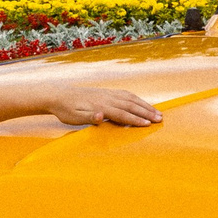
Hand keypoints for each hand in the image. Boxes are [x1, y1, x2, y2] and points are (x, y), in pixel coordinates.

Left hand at [34, 84, 162, 127]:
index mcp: (101, 106)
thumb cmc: (65, 110)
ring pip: (130, 99)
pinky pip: (125, 94)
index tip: (149, 124)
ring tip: (157, 112)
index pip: (122, 114)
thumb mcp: (74, 117)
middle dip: (147, 112)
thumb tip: (101, 116)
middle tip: (160, 119)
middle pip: (131, 105)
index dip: (136, 119)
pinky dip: (136, 99)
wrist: (57, 95)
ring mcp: (107, 93)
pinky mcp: (106, 92)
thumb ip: (89, 117)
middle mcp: (107, 98)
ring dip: (145, 105)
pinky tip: (141, 102)